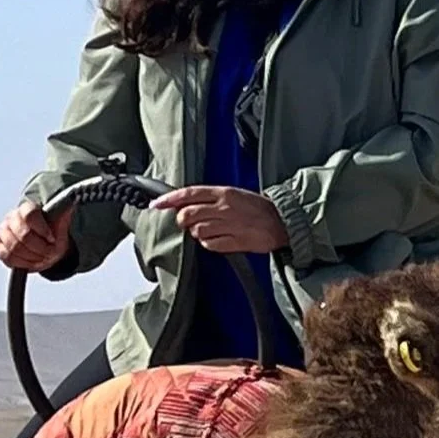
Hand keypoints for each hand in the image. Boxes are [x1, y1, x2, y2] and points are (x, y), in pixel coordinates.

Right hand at [0, 202, 71, 271]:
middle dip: (40, 248)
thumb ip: (64, 213)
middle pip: (24, 235)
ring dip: (33, 257)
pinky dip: (23, 263)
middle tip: (50, 253)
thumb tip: (72, 202)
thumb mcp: (61, 225)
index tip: (52, 239)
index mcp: (27, 209)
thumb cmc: (52, 233)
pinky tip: (33, 261)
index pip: (30, 215)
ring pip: (15, 247)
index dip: (42, 229)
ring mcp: (3, 231)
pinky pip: (7, 257)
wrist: (42, 244)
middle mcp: (12, 218)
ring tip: (43, 257)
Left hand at [154, 186, 289, 253]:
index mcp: (223, 193)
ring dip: (197, 233)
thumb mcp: (233, 194)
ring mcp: (230, 225)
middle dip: (182, 221)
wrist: (282, 222)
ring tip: (210, 230)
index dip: (169, 200)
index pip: (188, 193)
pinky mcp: (236, 242)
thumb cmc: (257, 208)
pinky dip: (209, 244)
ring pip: (197, 231)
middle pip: (187, 214)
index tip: (156, 204)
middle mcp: (224, 207)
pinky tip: (218, 239)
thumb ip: (210, 198)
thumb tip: (185, 204)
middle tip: (187, 223)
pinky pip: (210, 245)